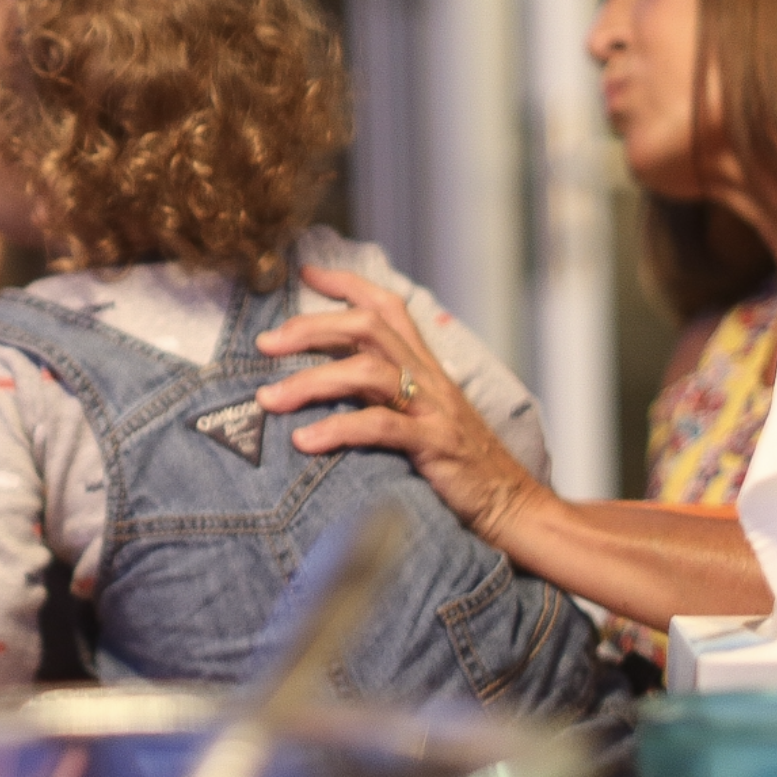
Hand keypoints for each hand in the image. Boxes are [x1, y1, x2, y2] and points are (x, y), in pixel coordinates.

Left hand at [255, 265, 548, 547]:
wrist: (511, 504)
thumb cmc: (460, 463)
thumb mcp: (424, 415)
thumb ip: (386, 393)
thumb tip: (332, 381)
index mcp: (424, 365)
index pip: (386, 306)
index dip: (346, 283)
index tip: (304, 272)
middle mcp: (428, 377)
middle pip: (367, 327)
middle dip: (311, 328)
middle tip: (265, 343)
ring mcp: (432, 409)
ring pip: (367, 372)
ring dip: (311, 381)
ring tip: (268, 399)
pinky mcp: (434, 445)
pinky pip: (380, 427)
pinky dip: (337, 429)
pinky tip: (305, 442)